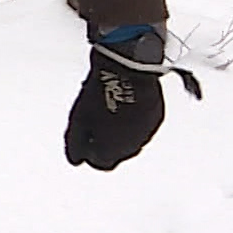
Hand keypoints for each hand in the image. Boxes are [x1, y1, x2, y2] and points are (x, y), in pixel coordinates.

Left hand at [64, 35, 166, 170]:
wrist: (127, 69)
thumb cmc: (100, 92)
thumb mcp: (78, 119)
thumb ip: (76, 143)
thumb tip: (75, 159)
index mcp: (112, 149)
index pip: (102, 164)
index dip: (91, 154)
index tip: (85, 143)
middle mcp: (133, 146)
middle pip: (117, 154)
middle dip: (105, 144)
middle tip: (95, 126)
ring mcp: (147, 132)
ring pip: (131, 141)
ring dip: (120, 133)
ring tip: (108, 113)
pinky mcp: (156, 117)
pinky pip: (142, 126)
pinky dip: (132, 121)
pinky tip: (122, 107)